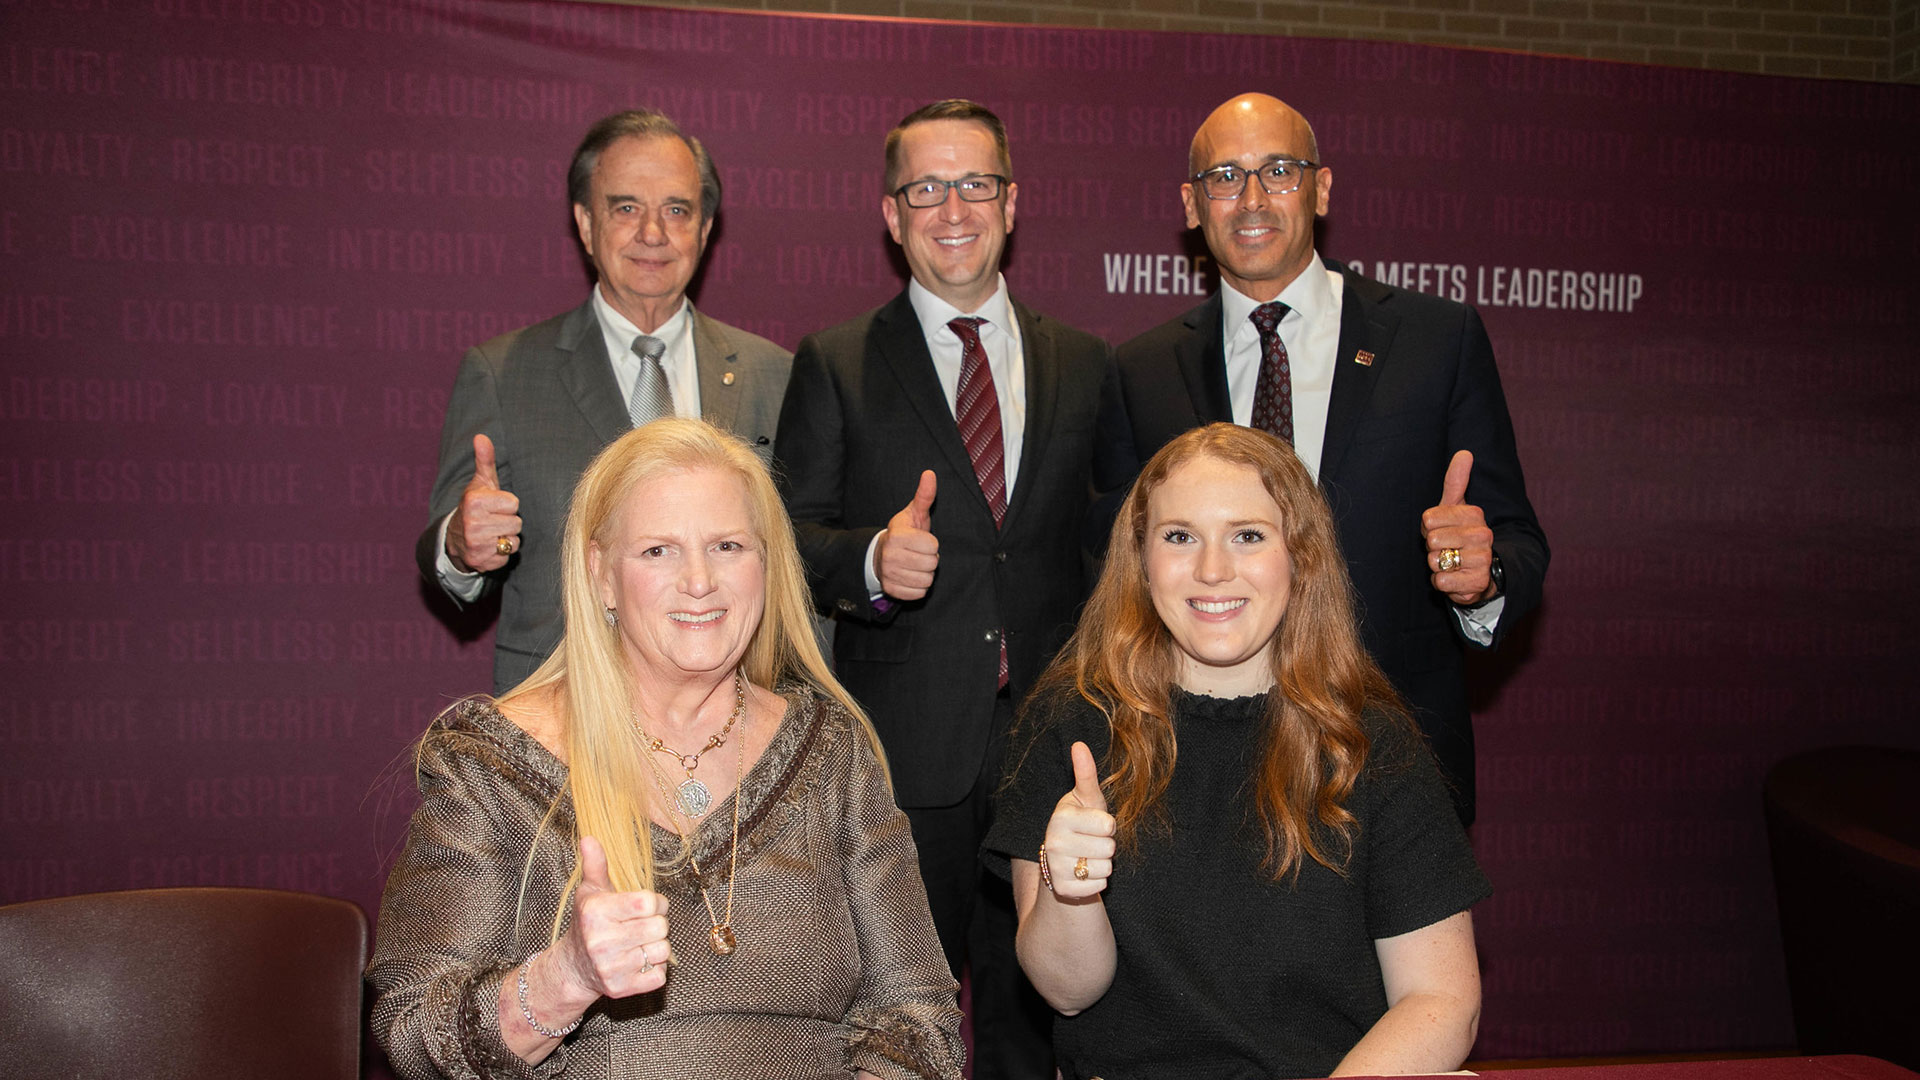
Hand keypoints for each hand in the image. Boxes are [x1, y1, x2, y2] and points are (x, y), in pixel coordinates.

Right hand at [446, 434, 522, 573]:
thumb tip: (481, 436)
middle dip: (508, 522)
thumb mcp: (481, 482)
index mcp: (474, 502)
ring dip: (506, 538)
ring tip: (491, 533)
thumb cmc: (476, 506)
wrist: (455, 538)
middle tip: (492, 521)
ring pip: (513, 541)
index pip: (514, 504)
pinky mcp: (480, 562)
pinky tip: (489, 547)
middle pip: (516, 523)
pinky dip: (501, 554)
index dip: (507, 505)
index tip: (494, 506)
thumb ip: (485, 460)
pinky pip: (507, 557)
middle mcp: (472, 523)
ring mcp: (475, 545)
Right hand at [550, 836, 672, 1001]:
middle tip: (642, 925)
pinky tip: (637, 962)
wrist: (574, 967)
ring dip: (656, 947)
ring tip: (638, 944)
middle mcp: (601, 941)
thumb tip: (589, 837)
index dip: (656, 902)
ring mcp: (611, 967)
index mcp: (596, 913)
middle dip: (657, 924)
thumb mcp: (589, 892)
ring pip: (662, 951)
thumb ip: (596, 865)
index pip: (649, 903)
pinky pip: (659, 976)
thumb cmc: (587, 924)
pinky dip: (654, 969)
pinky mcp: (621, 988)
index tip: (646, 906)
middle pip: (660, 927)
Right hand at [874, 470, 939, 600]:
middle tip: (918, 553)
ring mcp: (889, 574)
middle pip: (931, 564)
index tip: (920, 540)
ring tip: (914, 564)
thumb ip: (924, 495)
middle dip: (929, 559)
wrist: (880, 555)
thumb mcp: (913, 513)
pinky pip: (919, 593)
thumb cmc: (903, 533)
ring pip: (927, 580)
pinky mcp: (891, 590)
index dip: (931, 543)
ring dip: (924, 573)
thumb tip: (930, 473)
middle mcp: (890, 556)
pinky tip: (910, 576)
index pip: (933, 546)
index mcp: (897, 536)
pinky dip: (918, 586)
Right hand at [1041, 742, 1115, 899]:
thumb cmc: (1081, 822)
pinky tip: (1083, 873)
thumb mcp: (1085, 798)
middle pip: (1109, 849)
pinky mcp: (1063, 890)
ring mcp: (1056, 869)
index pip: (1108, 825)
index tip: (1094, 824)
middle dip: (1106, 846)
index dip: (1107, 825)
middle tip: (1091, 842)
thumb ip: (1086, 773)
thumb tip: (1079, 744)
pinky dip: (1097, 881)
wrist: (1062, 858)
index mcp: (1060, 818)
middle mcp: (1054, 844)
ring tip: (1087, 857)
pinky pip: (1099, 887)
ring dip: (1103, 864)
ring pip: (1105, 869)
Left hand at [1420, 450, 1495, 605]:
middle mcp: (1483, 535)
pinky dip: (1441, 582)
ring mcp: (1483, 559)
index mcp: (1474, 514)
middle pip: (1433, 540)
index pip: (1428, 519)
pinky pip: (1442, 581)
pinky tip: (1454, 578)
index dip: (1428, 528)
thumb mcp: (1455, 507)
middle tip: (1446, 549)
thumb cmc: (1459, 535)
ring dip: (1437, 566)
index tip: (1440, 530)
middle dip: (1432, 548)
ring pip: (1436, 561)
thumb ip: (1456, 481)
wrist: (1478, 572)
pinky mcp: (1478, 582)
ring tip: (1451, 563)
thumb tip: (1465, 452)